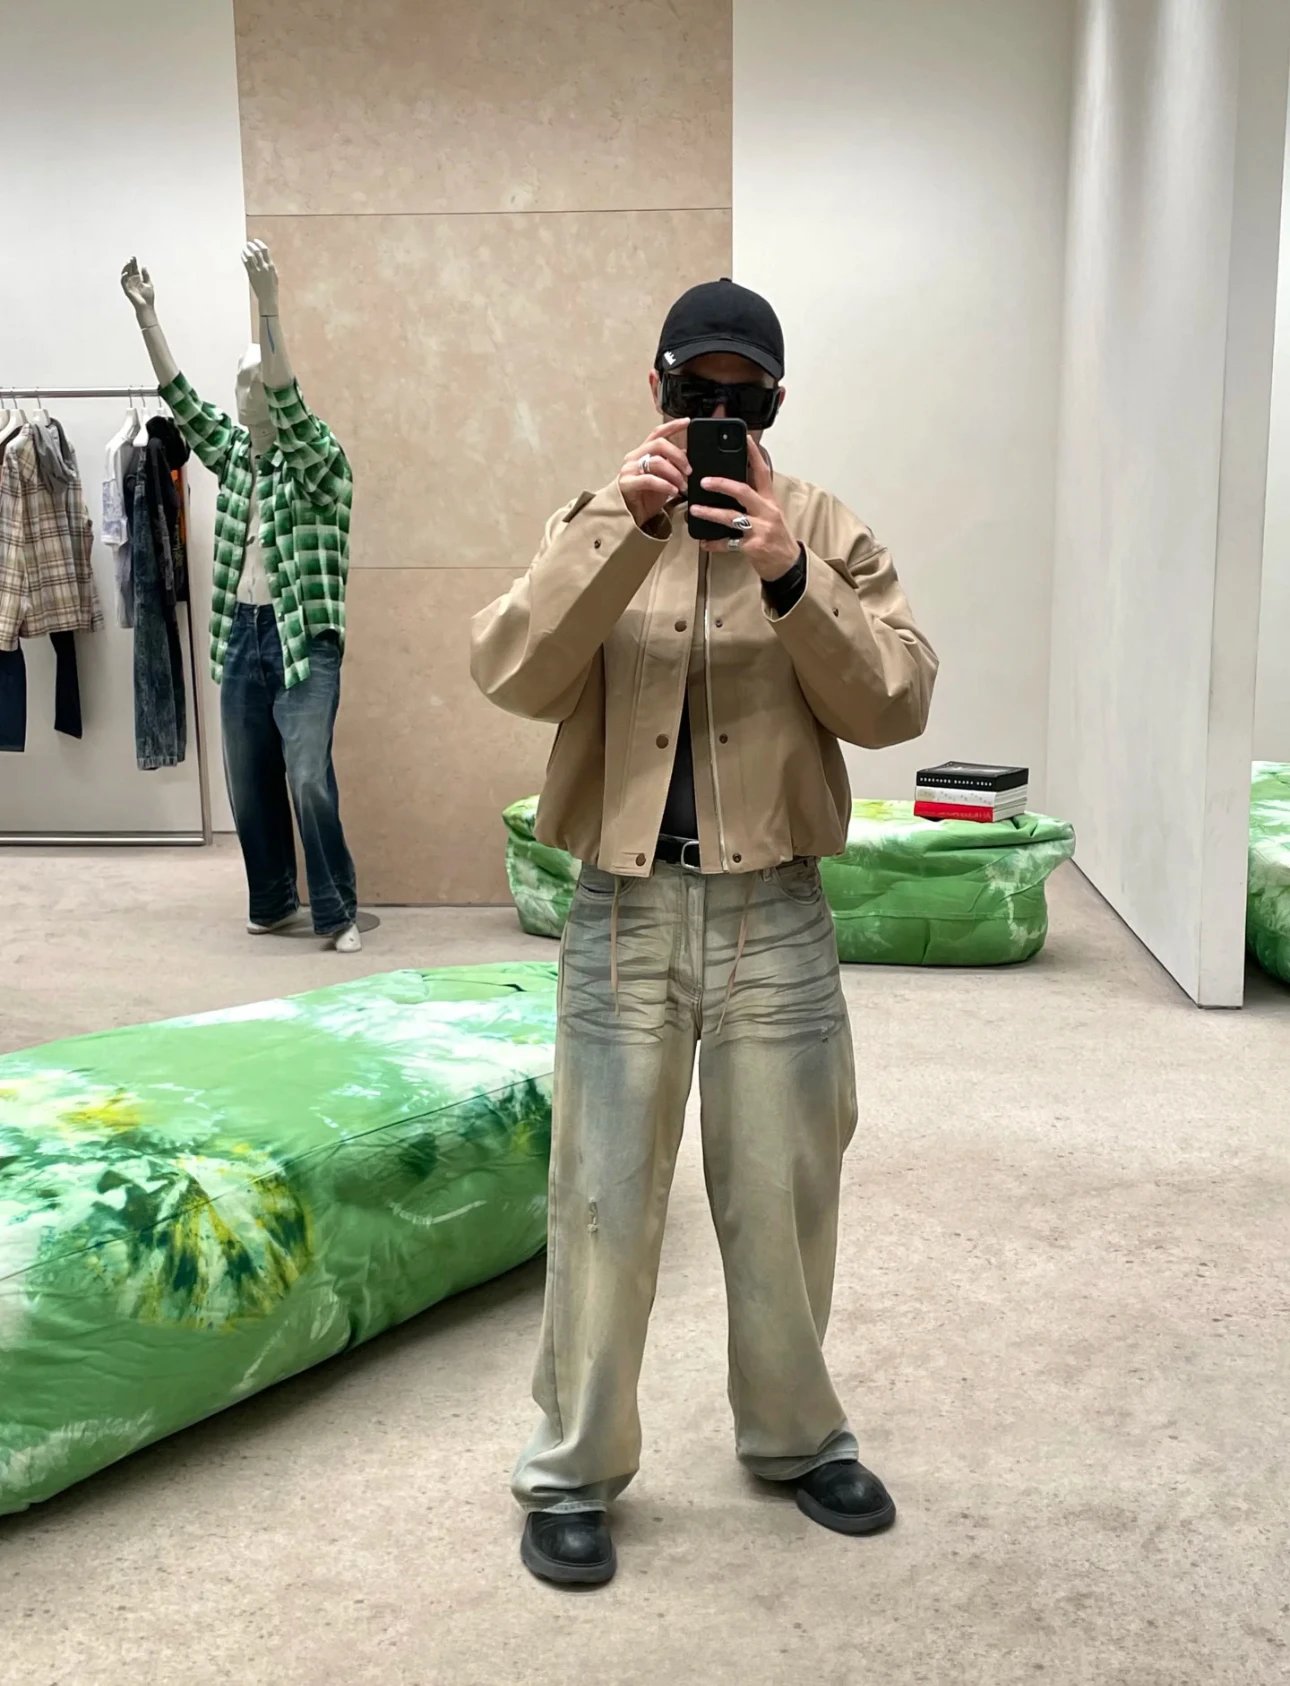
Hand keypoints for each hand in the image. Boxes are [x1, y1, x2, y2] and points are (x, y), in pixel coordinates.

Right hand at [121, 257, 154, 315]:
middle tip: (131, 259)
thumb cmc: (148, 297)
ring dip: (126, 268)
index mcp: (138, 279)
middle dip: (129, 264)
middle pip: (129, 270)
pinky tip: (126, 273)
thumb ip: (146, 275)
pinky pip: (123, 282)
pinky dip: (123, 277)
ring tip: (128, 263)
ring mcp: (129, 284)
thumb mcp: (148, 284)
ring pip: (125, 274)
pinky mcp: (126, 289)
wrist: (146, 306)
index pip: (134, 269)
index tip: (134, 257)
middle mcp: (132, 280)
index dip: (134, 263)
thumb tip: (144, 266)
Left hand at [242, 240, 279, 312]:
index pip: (265, 250)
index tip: (255, 241)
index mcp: (271, 266)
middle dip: (251, 245)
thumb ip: (269, 265)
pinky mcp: (251, 275)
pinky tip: (242, 254)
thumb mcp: (273, 275)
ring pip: (250, 256)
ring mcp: (257, 271)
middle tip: (248, 243)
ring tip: (244, 248)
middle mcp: (264, 267)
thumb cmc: (272, 287)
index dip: (259, 243)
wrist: (268, 298)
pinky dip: (243, 257)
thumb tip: (264, 256)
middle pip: (256, 252)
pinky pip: (246, 263)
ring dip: (246, 250)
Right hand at [618, 418, 689, 530]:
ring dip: (675, 474)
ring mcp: (629, 469)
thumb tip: (687, 453)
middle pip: (660, 445)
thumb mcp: (663, 478)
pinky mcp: (627, 483)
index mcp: (643, 452)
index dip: (673, 426)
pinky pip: (650, 480)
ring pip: (657, 462)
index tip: (688, 422)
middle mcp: (634, 457)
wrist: (628, 516)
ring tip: (683, 486)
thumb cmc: (645, 496)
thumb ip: (671, 465)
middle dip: (678, 456)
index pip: (658, 433)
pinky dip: (665, 485)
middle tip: (689, 470)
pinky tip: (674, 491)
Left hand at [690, 437, 799, 579]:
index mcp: (769, 500)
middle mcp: (766, 512)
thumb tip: (730, 486)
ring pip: (732, 517)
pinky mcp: (754, 547)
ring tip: (695, 509)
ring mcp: (761, 529)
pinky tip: (703, 542)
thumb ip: (754, 501)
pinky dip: (714, 543)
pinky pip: (729, 543)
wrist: (788, 564)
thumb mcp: (770, 514)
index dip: (754, 454)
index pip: (762, 472)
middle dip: (722, 484)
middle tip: (704, 481)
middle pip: (743, 491)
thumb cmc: (776, 537)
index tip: (744, 438)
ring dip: (711, 513)